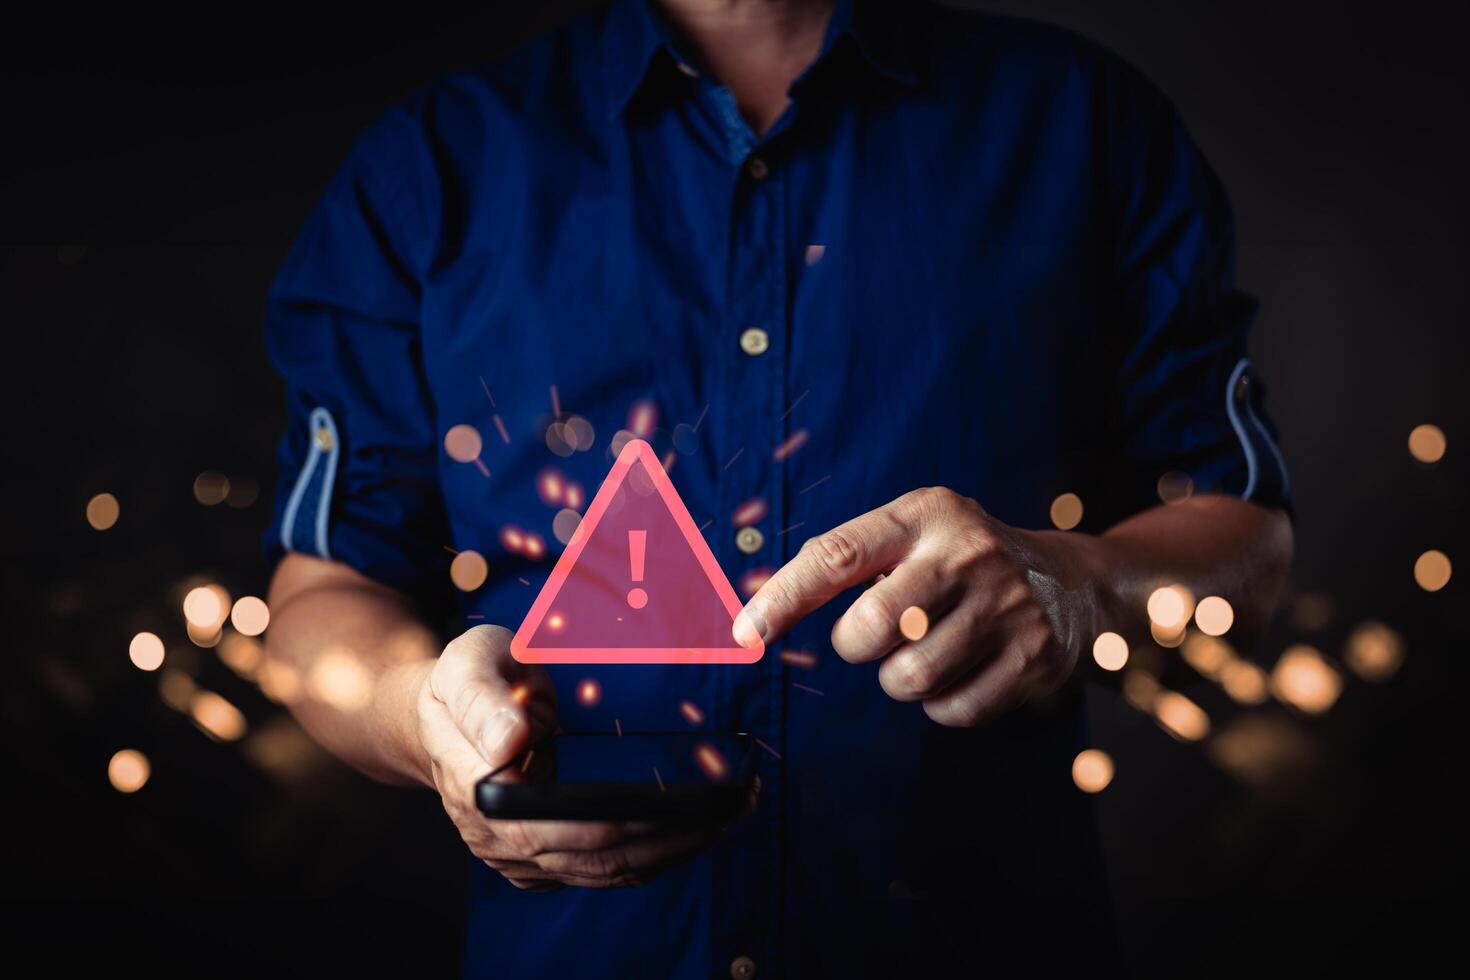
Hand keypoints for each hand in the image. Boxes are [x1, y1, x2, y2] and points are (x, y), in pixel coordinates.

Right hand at [412, 625, 753, 890]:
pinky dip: (648, 859)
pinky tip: (689, 837)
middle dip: (668, 838)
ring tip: (725, 822)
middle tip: (729, 809)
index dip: (621, 822)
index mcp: (478, 789)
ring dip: (668, 853)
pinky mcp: (537, 858)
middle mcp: (495, 836)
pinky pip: (599, 871)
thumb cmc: (463, 680)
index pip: (557, 824)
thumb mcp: (466, 664)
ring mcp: (515, 854)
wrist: (439, 714)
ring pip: (601, 871)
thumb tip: (509, 742)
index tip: (678, 806)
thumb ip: (482, 699)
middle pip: (593, 855)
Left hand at [734, 487, 1094, 725]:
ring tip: (925, 648)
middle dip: (858, 645)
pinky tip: (960, 672)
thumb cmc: (959, 560)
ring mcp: (1006, 606)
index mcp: (926, 514)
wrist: (1072, 582)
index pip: (837, 555)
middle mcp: (968, 554)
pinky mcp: (1032, 657)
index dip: (784, 597)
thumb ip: (843, 560)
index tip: (745, 632)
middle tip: (880, 634)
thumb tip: (752, 612)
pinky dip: (940, 705)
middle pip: (870, 628)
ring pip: (908, 677)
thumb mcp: (913, 533)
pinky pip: (952, 711)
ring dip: (900, 678)